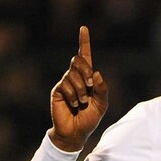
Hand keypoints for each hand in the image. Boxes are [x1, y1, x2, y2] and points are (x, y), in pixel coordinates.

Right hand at [48, 26, 108, 151]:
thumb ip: (103, 89)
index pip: (85, 55)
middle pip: (78, 60)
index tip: (84, 28)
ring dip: (81, 90)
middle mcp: (75, 76)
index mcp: (87, 77)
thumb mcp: (102, 104)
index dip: (84, 42)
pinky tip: (74, 105)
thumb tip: (96, 73)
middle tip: (90, 86)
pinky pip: (66, 85)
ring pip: (73, 74)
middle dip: (86, 71)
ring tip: (82, 103)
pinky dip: (73, 96)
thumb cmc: (89, 118)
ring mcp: (64, 82)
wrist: (76, 132)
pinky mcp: (57, 90)